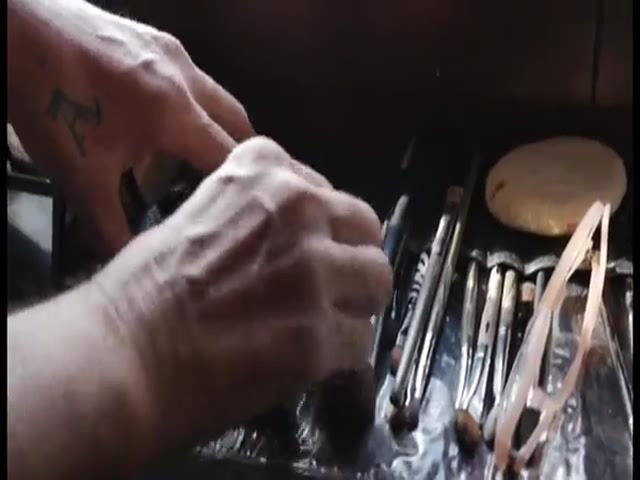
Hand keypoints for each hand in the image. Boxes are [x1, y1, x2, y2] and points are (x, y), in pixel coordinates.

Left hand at [8, 0, 252, 253]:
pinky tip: (157, 121)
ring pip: (214, 97)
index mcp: (177, 112)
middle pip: (238, 122)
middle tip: (230, 185)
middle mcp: (186, 77)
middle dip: (239, 156)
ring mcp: (171, 52)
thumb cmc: (50, 104)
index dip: (245, 186)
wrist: (11, 31)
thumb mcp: (80, 175)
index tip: (247, 208)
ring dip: (212, 128)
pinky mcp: (152, 38)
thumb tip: (128, 261)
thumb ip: (111, 225)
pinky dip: (188, 106)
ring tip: (190, 157)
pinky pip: (188, 78)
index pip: (232, 156)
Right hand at [90, 137, 392, 447]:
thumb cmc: (141, 291)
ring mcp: (314, 270)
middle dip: (350, 257)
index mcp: (263, 174)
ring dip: (356, 303)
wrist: (121, 354)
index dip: (318, 224)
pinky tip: (312, 361)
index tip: (307, 246)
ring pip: (376, 278)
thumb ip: (252, 217)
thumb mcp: (197, 219)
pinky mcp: (321, 332)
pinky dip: (342, 353)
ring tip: (329, 325)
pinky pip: (361, 340)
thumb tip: (291, 242)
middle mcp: (299, 210)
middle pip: (363, 225)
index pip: (322, 188)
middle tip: (331, 287)